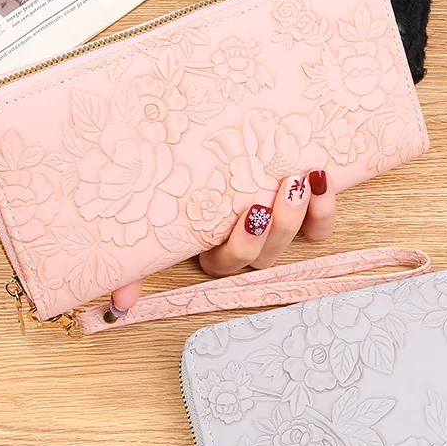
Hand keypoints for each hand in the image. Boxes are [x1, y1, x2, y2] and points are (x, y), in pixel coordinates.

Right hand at [106, 170, 334, 318]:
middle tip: (283, 187)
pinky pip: (320, 230)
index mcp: (210, 249)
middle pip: (265, 253)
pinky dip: (325, 210)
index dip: (242, 244)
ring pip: (292, 242)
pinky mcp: (304, 220)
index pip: (225, 263)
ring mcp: (275, 233)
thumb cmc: (182, 176)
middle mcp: (245, 246)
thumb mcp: (155, 211)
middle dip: (277, 225)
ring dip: (299, 216)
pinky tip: (322, 179)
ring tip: (302, 180)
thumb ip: (134, 262)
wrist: (220, 140)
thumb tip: (121, 305)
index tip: (250, 211)